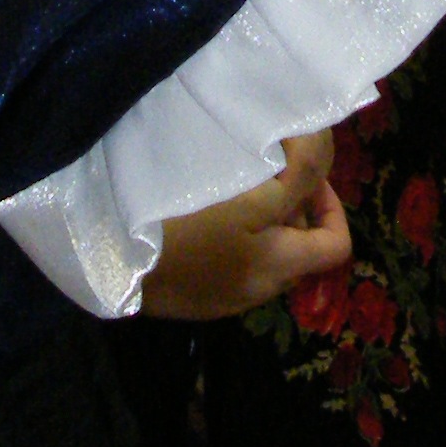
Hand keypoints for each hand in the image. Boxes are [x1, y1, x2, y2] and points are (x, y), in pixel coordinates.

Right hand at [141, 138, 348, 321]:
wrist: (108, 261)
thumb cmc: (184, 224)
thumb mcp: (250, 194)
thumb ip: (298, 175)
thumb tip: (323, 148)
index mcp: (279, 267)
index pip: (337, 245)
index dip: (332, 204)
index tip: (303, 172)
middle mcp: (258, 291)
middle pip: (297, 249)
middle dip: (291, 207)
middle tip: (264, 168)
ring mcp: (223, 298)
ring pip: (261, 254)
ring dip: (258, 222)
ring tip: (231, 186)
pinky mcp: (192, 298)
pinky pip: (229, 264)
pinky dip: (229, 239)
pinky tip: (198, 214)